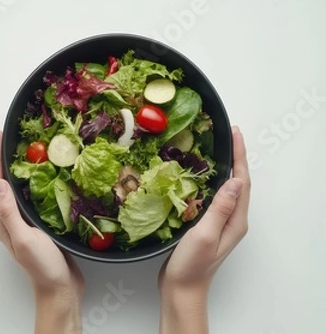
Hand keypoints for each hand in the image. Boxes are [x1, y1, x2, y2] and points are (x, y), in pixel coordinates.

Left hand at [0, 131, 83, 333]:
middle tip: (7, 138)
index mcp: (2, 221)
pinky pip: (28, 197)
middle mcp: (8, 220)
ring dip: (14, 169)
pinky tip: (40, 177)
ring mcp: (21, 223)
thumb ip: (10, 212)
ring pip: (14, 189)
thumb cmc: (42, 267)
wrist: (59, 289)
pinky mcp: (35, 225)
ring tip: (21, 150)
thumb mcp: (24, 238)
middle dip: (1, 159)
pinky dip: (30, 182)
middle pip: (0, 183)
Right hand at [158, 126, 250, 333]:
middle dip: (234, 157)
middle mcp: (232, 220)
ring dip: (222, 167)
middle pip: (237, 182)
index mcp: (236, 220)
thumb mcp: (206, 235)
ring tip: (214, 148)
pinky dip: (208, 181)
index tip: (234, 134)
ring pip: (225, 189)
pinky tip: (197, 176)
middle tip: (226, 135)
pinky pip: (212, 197)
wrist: (181, 289)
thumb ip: (221, 208)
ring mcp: (220, 223)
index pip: (242, 181)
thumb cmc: (192, 265)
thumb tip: (236, 181)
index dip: (239, 156)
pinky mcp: (206, 226)